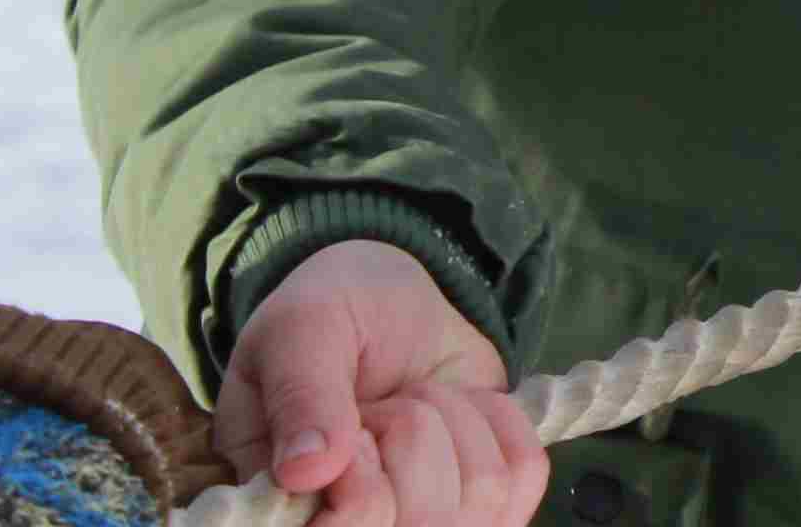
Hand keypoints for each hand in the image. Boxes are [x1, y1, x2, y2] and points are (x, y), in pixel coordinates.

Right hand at [214, 240, 542, 526]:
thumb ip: (302, 394)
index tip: (358, 420)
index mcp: (279, 503)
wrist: (396, 296)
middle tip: (388, 400)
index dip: (362, 483)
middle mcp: (344, 522)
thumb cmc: (334, 311)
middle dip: (415, 431)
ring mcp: (419, 516)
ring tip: (418, 399)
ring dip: (458, 422)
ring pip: (480, 500)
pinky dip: (504, 423)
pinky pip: (522, 478)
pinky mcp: (479, 498)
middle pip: (421, 522)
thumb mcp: (302, 329)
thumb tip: (306, 471)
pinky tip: (465, 405)